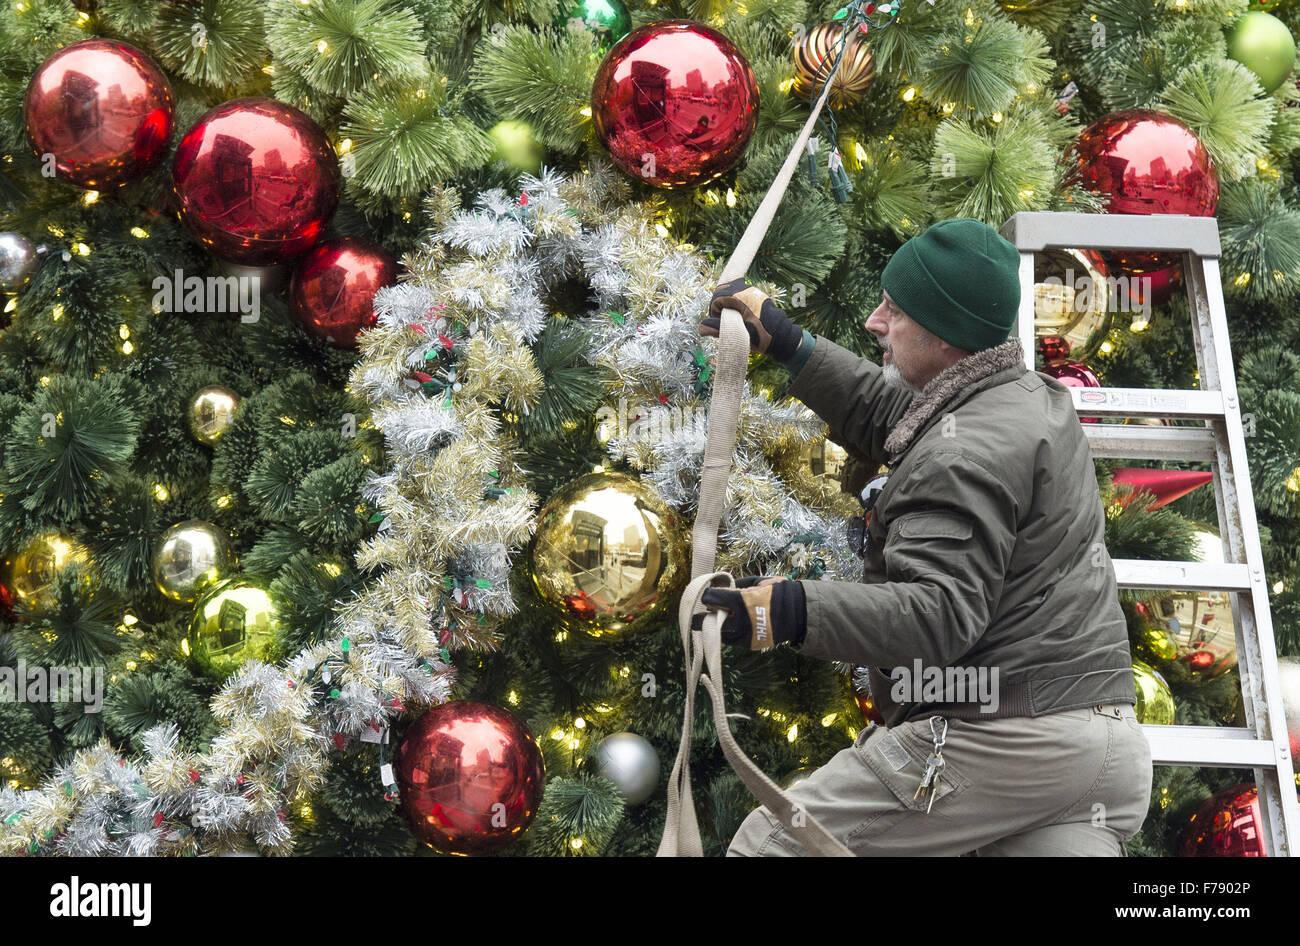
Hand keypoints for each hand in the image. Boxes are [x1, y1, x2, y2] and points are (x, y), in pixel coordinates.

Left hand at [690, 575, 805, 648]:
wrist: (798, 613)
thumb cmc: (777, 592)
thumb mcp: (757, 582)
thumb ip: (736, 585)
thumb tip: (720, 587)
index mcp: (740, 601)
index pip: (711, 598)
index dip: (708, 595)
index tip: (708, 594)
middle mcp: (739, 620)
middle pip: (707, 621)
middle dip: (701, 617)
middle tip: (699, 614)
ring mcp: (744, 634)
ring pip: (718, 633)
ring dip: (715, 626)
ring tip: (717, 619)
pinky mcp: (750, 644)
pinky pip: (732, 641)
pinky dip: (729, 634)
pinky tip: (731, 626)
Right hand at [699, 278, 801, 361]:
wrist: (783, 337)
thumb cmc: (762, 337)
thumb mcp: (738, 335)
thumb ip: (718, 330)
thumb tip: (701, 328)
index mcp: (741, 298)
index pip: (718, 296)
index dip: (714, 309)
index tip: (717, 321)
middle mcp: (747, 291)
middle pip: (723, 290)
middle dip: (718, 304)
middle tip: (721, 319)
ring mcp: (753, 292)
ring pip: (731, 291)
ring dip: (727, 303)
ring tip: (730, 319)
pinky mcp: (757, 296)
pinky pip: (739, 294)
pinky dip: (735, 303)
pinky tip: (738, 316)